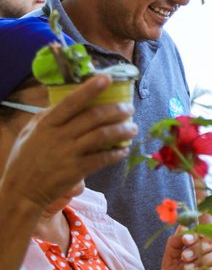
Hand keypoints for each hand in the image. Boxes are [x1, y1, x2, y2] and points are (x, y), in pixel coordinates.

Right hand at [1, 75, 136, 211]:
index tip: (106, 78)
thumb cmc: (25, 159)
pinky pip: (102, 158)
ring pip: (102, 136)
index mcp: (46, 124)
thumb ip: (48, 116)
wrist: (21, 191)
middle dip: (116, 110)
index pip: (71, 102)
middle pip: (93, 117)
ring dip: (121, 130)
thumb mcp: (30, 133)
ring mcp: (68, 153)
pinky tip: (124, 150)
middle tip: (130, 108)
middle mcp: (58, 136)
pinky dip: (116, 153)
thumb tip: (69, 101)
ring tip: (133, 128)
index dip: (90, 89)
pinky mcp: (76, 170)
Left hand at [160, 228, 211, 269]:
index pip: (208, 231)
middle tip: (184, 258)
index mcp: (202, 246)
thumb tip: (183, 225)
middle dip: (198, 248)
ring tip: (188, 269)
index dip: (199, 233)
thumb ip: (175, 242)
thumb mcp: (170, 259)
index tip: (186, 240)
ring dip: (203, 261)